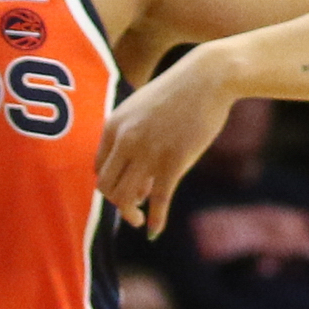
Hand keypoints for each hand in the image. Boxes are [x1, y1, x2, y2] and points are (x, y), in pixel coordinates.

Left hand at [98, 47, 239, 232]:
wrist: (210, 76)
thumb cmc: (180, 92)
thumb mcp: (144, 109)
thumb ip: (133, 138)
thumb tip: (138, 179)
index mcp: (114, 126)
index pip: (99, 168)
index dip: (111, 184)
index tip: (127, 188)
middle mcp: (126, 141)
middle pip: (107, 187)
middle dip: (117, 203)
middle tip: (132, 211)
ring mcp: (150, 152)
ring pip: (126, 197)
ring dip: (131, 215)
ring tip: (140, 220)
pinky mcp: (174, 161)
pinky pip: (159, 199)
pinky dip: (155, 219)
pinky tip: (155, 231)